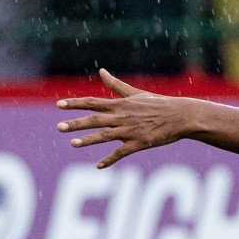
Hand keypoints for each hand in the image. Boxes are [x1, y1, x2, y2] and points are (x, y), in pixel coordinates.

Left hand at [57, 70, 203, 167]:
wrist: (180, 116)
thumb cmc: (158, 104)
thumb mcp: (135, 93)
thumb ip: (116, 85)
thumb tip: (102, 71)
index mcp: (120, 104)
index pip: (92, 102)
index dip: (75, 104)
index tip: (59, 105)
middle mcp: (122, 117)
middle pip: (94, 119)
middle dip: (75, 123)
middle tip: (59, 127)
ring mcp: (130, 130)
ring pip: (104, 136)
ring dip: (87, 140)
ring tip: (73, 143)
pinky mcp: (139, 143)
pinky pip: (121, 153)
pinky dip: (109, 160)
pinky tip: (98, 166)